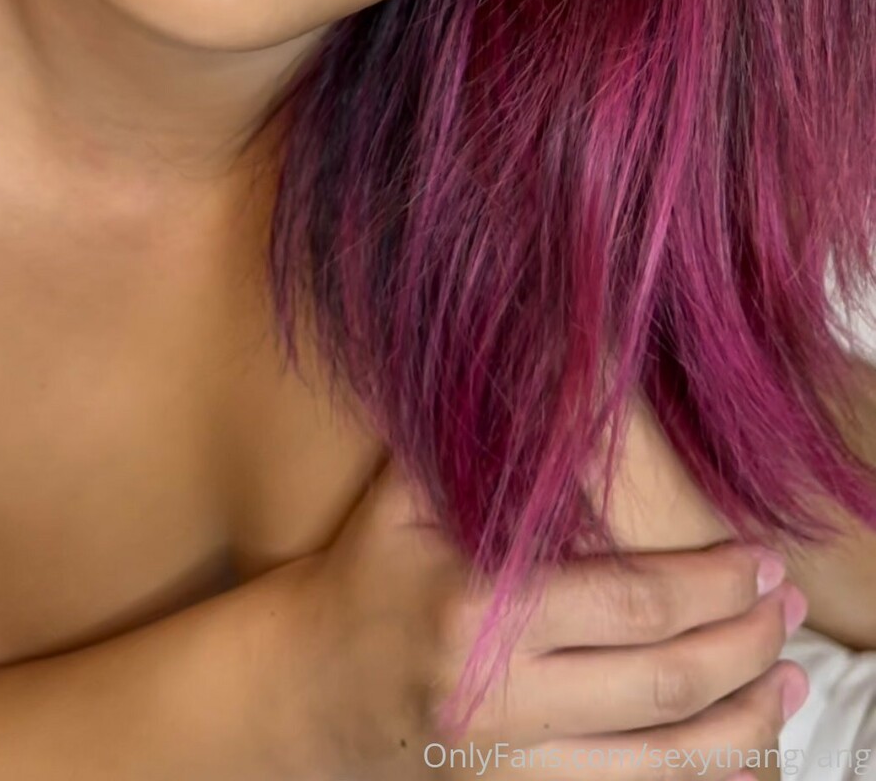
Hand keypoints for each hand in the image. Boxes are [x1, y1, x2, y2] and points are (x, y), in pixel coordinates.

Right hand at [284, 456, 809, 778]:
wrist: (306, 685)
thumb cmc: (367, 569)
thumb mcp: (410, 492)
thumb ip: (491, 436)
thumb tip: (571, 358)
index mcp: (479, 606)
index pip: (630, 602)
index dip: (710, 584)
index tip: (757, 558)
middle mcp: (500, 696)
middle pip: (662, 682)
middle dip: (743, 642)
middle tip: (786, 604)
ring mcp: (511, 762)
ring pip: (661, 757)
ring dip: (742, 718)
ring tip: (791, 677)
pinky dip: (698, 771)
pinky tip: (743, 740)